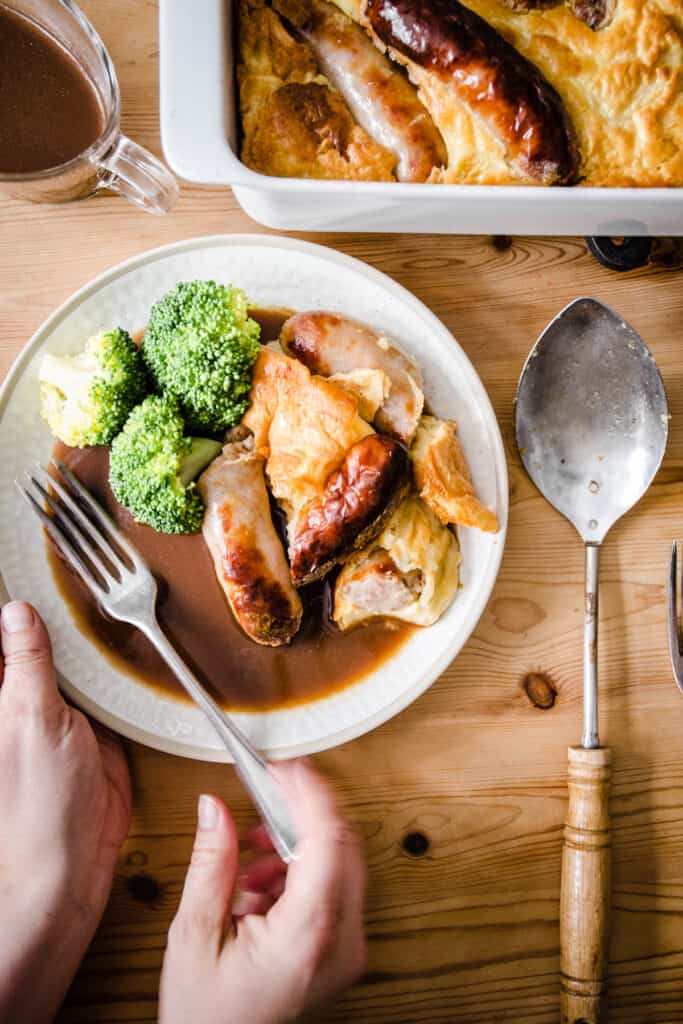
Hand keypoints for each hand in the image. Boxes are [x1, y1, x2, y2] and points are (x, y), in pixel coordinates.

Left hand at [0, 601, 131, 1023]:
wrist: (71, 870)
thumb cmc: (34, 808)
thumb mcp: (32, 720)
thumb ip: (31, 664)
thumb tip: (17, 611)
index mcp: (2, 692)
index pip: (9, 633)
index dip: (24, 598)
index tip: (41, 557)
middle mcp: (28, 697)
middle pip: (49, 638)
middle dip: (66, 609)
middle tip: (86, 562)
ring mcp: (66, 712)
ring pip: (84, 658)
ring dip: (98, 636)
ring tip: (118, 591)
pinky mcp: (99, 728)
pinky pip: (113, 686)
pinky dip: (125, 667)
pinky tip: (139, 638)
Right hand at [160, 760, 366, 1023]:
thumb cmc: (206, 1015)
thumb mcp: (194, 935)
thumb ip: (210, 863)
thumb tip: (213, 807)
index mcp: (307, 934)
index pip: (328, 840)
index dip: (310, 793)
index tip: (286, 768)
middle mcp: (341, 942)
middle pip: (343, 845)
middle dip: (304, 811)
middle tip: (269, 790)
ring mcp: (347, 949)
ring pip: (343, 863)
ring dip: (300, 843)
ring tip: (251, 859)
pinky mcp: (342, 951)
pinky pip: (336, 889)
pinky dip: (303, 871)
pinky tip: (262, 884)